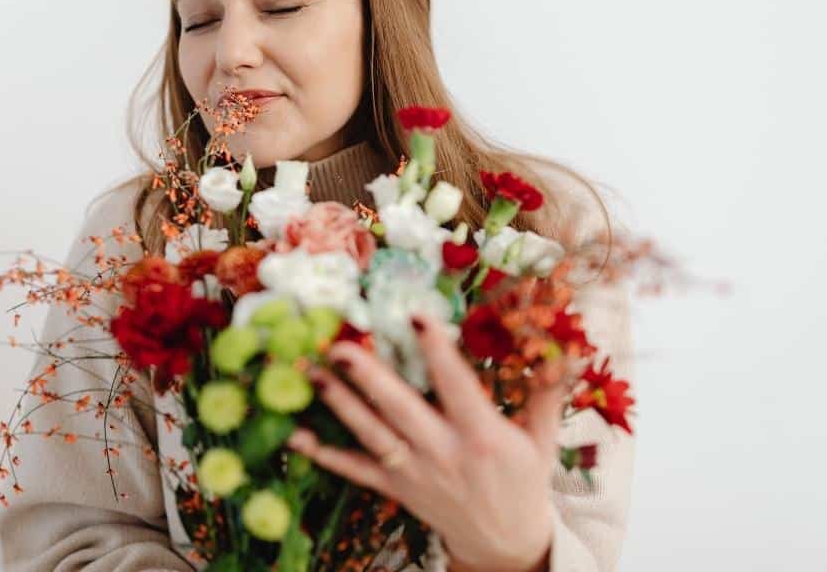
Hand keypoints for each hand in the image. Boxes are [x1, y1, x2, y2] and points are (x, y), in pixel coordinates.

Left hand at [286, 313, 564, 571]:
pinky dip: (324, 453)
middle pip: (400, 409)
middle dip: (368, 377)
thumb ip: (545, 393)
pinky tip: (296, 434)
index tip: (416, 316)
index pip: (456, 386)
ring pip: (371, 434)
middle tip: (340, 345)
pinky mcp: (395, 488)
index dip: (437, 351)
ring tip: (312, 371)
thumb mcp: (543, 440)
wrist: (506, 543)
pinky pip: (354, 469)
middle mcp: (444, 453)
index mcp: (483, 437)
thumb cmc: (525, 482)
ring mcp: (415, 473)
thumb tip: (563, 348)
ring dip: (339, 403)